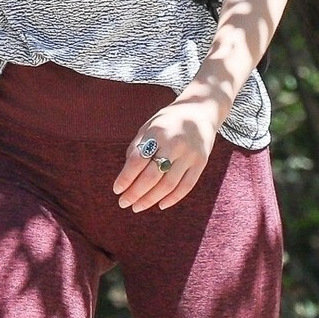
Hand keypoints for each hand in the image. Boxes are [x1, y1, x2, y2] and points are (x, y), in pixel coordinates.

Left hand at [114, 96, 221, 211]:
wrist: (201, 111)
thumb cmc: (168, 121)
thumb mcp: (149, 126)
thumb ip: (137, 147)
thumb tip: (126, 176)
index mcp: (158, 132)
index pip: (138, 160)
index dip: (125, 178)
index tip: (117, 190)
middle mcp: (175, 143)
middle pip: (152, 176)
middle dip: (135, 193)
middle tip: (123, 202)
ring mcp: (190, 154)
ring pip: (168, 185)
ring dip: (150, 199)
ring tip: (137, 206)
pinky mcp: (201, 163)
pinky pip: (186, 186)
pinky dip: (172, 199)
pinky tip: (160, 205)